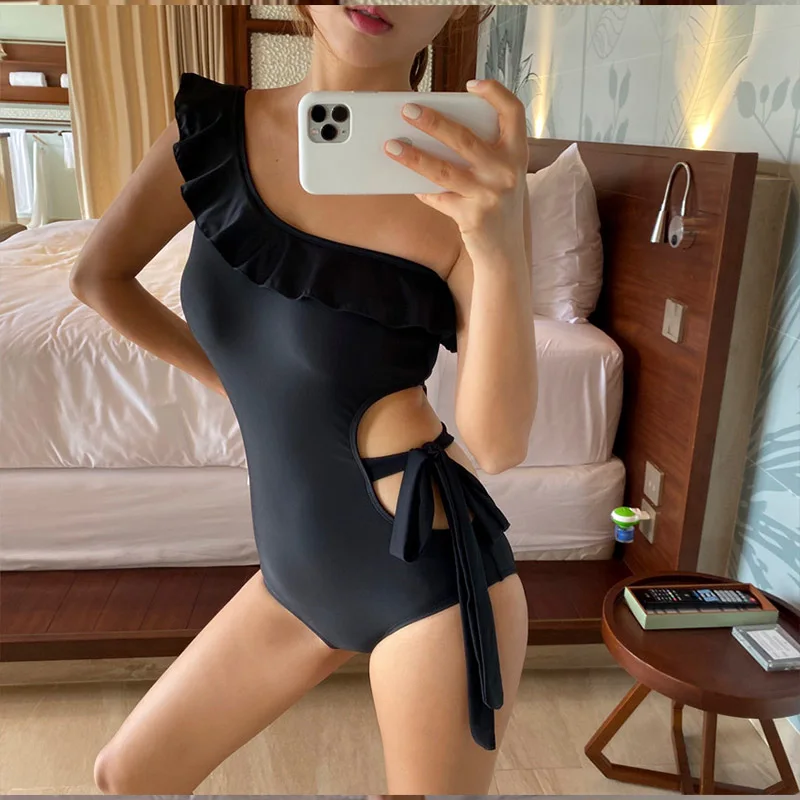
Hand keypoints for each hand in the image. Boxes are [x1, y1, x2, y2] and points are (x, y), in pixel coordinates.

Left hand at [384, 78, 528, 257]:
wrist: (506, 253)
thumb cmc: (499, 207)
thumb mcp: (502, 176)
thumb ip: (483, 154)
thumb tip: (437, 132)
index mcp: (517, 155)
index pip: (513, 112)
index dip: (494, 93)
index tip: (471, 85)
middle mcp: (506, 172)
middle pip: (464, 137)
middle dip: (432, 121)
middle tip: (408, 110)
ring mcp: (489, 195)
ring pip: (443, 169)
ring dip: (413, 156)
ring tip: (391, 146)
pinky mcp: (472, 216)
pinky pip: (437, 197)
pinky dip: (421, 190)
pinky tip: (408, 183)